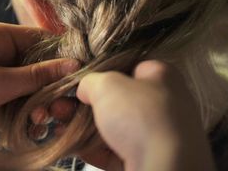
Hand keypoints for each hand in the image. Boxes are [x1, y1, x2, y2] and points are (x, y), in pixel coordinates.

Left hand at [0, 22, 78, 135]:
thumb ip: (33, 76)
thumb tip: (71, 65)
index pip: (38, 40)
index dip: (60, 56)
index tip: (81, 74)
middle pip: (39, 67)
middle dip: (51, 87)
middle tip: (60, 107)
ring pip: (33, 90)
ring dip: (41, 106)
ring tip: (42, 120)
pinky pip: (21, 107)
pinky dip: (29, 118)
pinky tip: (32, 128)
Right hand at [75, 60, 215, 170]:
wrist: (164, 170)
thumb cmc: (140, 117)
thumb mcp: (107, 84)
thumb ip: (91, 81)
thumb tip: (85, 89)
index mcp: (163, 77)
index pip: (132, 66)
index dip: (106, 70)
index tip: (83, 78)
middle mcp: (165, 105)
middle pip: (120, 100)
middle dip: (89, 103)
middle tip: (65, 105)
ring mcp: (158, 136)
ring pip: (116, 127)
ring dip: (86, 128)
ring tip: (61, 125)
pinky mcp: (149, 160)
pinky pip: (116, 151)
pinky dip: (95, 150)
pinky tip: (73, 146)